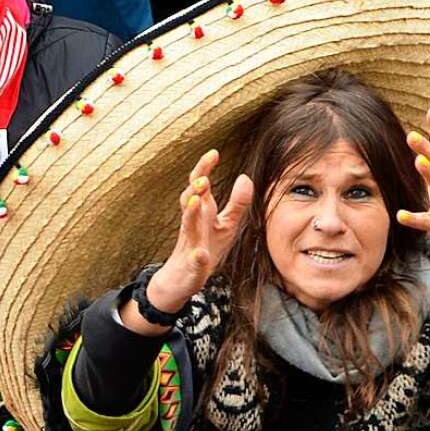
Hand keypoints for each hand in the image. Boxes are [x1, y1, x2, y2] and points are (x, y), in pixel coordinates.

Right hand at [148, 150, 253, 311]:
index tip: (214, 152)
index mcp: (202, 211)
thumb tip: (245, 177)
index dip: (204, 168)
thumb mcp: (227, 224)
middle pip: (189, 199)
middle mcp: (193, 223)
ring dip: (191, 213)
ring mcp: (191, 243)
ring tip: (196, 201)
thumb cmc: (207, 246)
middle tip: (203, 178)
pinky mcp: (193, 265)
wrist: (184, 278)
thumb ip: (237, 202)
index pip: (200, 185)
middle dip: (194, 188)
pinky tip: (201, 254)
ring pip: (188, 225)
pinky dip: (197, 256)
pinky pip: (194, 260)